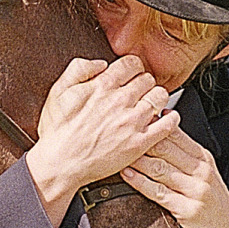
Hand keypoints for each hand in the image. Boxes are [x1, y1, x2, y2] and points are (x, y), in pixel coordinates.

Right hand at [26, 55, 178, 226]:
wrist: (60, 163)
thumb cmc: (57, 132)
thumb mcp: (58, 91)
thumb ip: (79, 68)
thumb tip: (101, 63)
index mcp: (102, 86)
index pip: (132, 64)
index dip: (132, 68)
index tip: (130, 76)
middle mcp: (120, 101)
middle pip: (147, 79)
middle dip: (143, 83)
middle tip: (137, 93)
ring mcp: (132, 122)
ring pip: (160, 96)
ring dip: (156, 98)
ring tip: (149, 105)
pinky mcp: (140, 143)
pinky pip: (168, 124)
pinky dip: (171, 117)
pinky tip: (164, 118)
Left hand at [121, 122, 228, 227]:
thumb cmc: (215, 205)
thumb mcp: (206, 175)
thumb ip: (187, 156)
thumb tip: (165, 132)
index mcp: (204, 160)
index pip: (177, 136)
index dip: (155, 126)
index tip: (137, 120)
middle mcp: (201, 172)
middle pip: (166, 149)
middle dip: (142, 141)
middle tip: (122, 134)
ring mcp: (195, 191)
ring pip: (160, 168)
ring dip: (137, 160)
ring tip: (119, 153)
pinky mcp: (187, 210)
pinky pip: (158, 192)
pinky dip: (140, 182)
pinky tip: (128, 174)